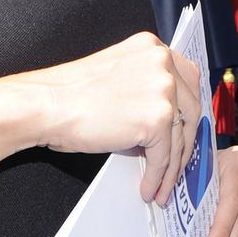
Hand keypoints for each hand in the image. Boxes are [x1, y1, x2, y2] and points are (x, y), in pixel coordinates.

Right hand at [9, 32, 201, 205]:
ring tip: (164, 186)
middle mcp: (162, 62)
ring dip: (173, 167)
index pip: (186, 79)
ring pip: (180, 136)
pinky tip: (150, 188)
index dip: (188, 109)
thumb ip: (144, 87)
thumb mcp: (116, 77)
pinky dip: (158, 176)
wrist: (46, 105)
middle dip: (186, 141)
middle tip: (180, 163)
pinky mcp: (157, 118)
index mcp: (152, 47)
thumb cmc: (69, 96)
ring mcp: (163, 89)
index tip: (187, 130)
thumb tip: (164, 123)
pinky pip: (164, 156)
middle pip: (191, 107)